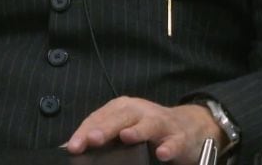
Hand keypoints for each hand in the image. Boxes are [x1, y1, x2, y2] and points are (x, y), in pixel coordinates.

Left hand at [65, 96, 225, 164]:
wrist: (190, 126)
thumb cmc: (150, 128)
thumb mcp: (124, 127)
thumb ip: (102, 135)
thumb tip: (72, 146)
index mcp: (123, 108)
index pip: (99, 118)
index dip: (85, 132)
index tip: (73, 147)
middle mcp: (140, 111)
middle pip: (121, 117)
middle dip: (106, 128)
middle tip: (92, 139)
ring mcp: (161, 123)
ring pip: (149, 124)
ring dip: (137, 130)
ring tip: (125, 137)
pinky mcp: (179, 136)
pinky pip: (174, 141)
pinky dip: (169, 147)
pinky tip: (162, 153)